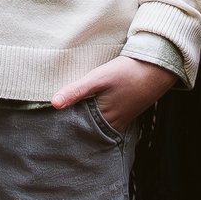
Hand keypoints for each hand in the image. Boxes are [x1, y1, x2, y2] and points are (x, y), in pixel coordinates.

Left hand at [49, 55, 175, 132]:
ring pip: (93, 126)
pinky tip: (84, 109)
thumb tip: (53, 103)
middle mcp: (110, 126)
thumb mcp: (99, 78)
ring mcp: (118, 121)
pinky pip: (102, 120)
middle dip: (69, 128)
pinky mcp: (122, 114)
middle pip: (84, 130)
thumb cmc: (127, 73)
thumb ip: (77, 91)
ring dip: (80, 122)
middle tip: (48, 125)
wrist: (156, 69)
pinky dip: (92, 117)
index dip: (60, 128)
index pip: (75, 130)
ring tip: (61, 118)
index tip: (44, 125)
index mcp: (103, 121)